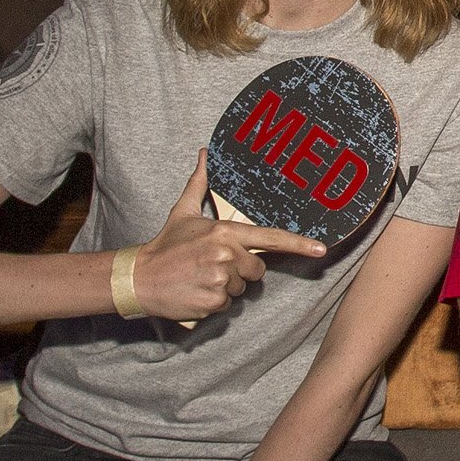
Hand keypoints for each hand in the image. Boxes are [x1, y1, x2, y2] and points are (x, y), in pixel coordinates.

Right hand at [133, 152, 324, 322]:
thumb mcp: (183, 212)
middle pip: (256, 270)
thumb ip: (200, 184)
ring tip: (201, 277)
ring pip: (241, 289)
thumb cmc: (165, 245)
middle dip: (240, 271)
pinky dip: (214, 302)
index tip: (320, 248)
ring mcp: (220, 280)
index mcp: (225, 233)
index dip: (298, 244)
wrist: (138, 277)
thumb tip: (205, 154)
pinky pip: (227, 305)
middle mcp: (226, 255)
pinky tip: (197, 291)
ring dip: (226, 287)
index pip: (270, 238)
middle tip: (212, 266)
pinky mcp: (213, 302)